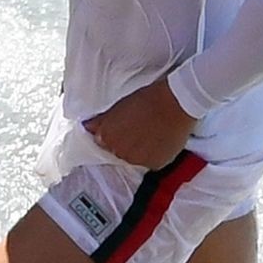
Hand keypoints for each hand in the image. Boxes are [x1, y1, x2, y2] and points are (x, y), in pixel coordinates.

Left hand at [83, 77, 197, 169]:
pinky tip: (161, 140)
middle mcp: (119, 152)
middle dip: (126, 142)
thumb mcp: (120, 105)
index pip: (102, 141)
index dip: (114, 133)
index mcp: (107, 137)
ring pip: (135, 158)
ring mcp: (138, 160)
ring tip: (152, 133)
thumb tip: (86, 126)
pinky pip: (151, 162)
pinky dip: (154, 154)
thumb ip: (102, 120)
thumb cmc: (148, 98)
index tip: (123, 126)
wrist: (176, 102)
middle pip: (118, 151)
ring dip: (139, 150)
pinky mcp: (155, 164)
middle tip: (140, 128)